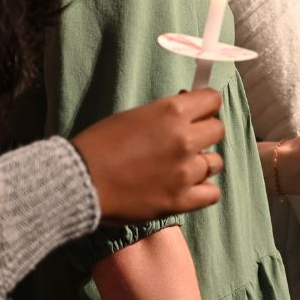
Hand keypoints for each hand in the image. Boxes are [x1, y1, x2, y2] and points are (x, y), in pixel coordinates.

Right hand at [71, 89, 225, 224]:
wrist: (81, 180)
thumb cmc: (99, 144)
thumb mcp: (134, 116)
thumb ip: (165, 116)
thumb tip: (186, 115)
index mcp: (172, 112)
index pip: (212, 100)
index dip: (206, 106)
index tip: (198, 113)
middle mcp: (185, 139)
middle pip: (218, 130)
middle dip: (204, 133)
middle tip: (186, 141)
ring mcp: (185, 171)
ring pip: (215, 163)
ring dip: (201, 164)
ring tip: (180, 168)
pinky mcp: (181, 200)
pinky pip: (212, 193)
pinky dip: (202, 190)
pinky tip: (187, 188)